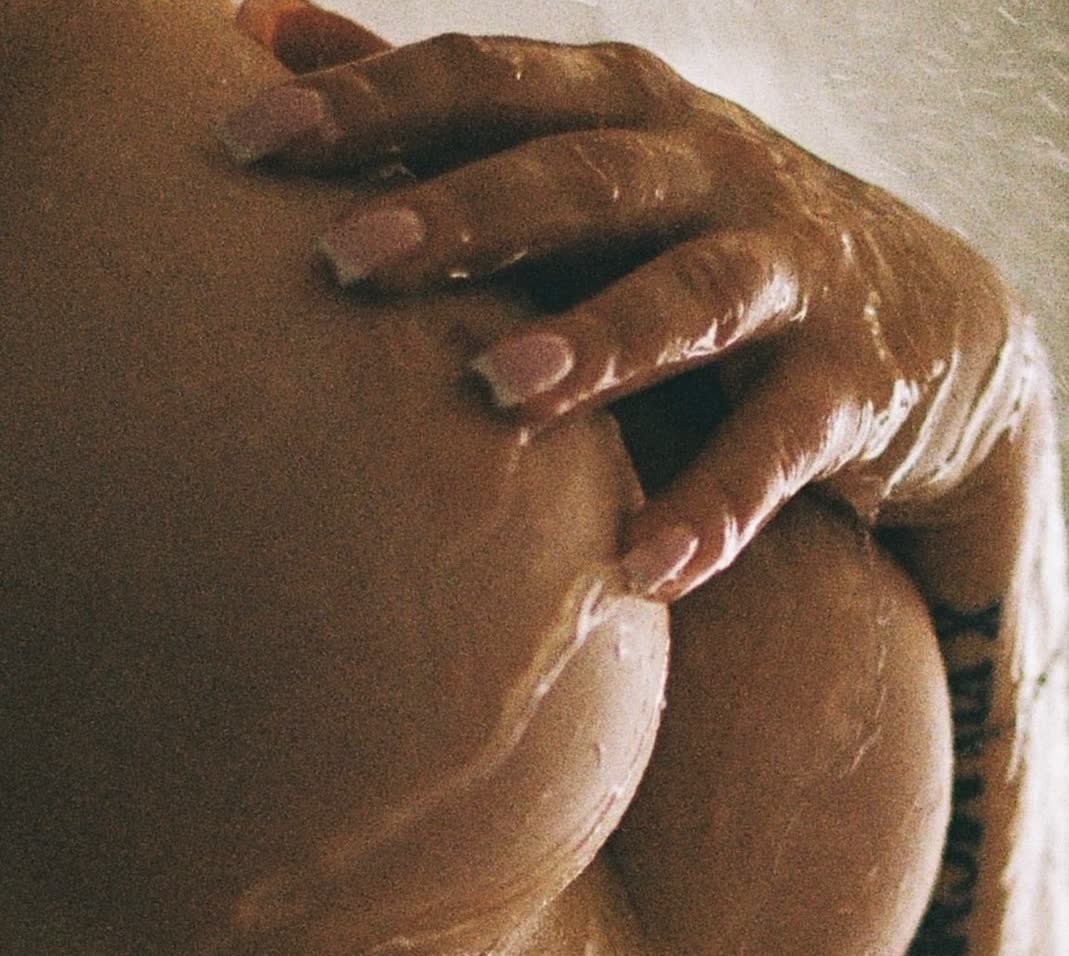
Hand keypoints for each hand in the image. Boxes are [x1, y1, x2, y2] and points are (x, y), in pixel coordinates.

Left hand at [223, 0, 1035, 602]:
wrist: (928, 323)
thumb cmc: (706, 239)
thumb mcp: (591, 160)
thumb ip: (449, 114)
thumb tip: (269, 29)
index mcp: (625, 110)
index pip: (486, 83)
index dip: (372, 106)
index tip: (242, 146)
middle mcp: (707, 171)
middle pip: (579, 177)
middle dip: (463, 214)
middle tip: (344, 259)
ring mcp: (786, 274)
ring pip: (689, 296)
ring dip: (598, 339)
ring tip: (501, 393)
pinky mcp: (849, 387)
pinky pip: (777, 452)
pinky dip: (714, 508)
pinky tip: (643, 572)